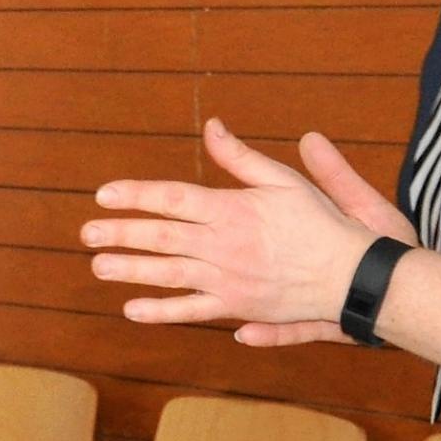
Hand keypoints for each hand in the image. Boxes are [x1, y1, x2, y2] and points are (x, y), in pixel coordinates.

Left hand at [84, 122, 400, 342]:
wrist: (355, 275)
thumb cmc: (322, 223)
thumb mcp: (284, 181)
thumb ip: (242, 158)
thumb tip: (213, 127)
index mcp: (233, 210)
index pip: (172, 198)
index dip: (135, 195)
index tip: (103, 194)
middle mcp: (224, 246)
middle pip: (161, 238)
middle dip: (120, 234)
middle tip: (86, 233)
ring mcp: (228, 281)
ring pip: (168, 275)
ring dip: (130, 271)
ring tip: (98, 266)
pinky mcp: (239, 308)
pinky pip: (192, 312)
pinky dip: (162, 312)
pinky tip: (134, 310)